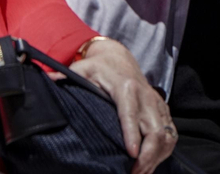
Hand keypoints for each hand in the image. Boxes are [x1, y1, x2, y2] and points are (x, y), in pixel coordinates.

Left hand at [68, 38, 176, 173]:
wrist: (119, 58)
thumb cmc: (100, 67)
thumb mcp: (82, 69)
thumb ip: (65, 76)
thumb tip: (48, 80)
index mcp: (125, 88)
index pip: (130, 115)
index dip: (132, 135)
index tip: (131, 154)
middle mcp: (145, 97)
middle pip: (154, 131)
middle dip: (147, 156)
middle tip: (134, 173)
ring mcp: (157, 104)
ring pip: (166, 136)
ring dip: (156, 158)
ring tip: (141, 173)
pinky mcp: (163, 110)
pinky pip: (171, 135)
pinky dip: (164, 152)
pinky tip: (151, 163)